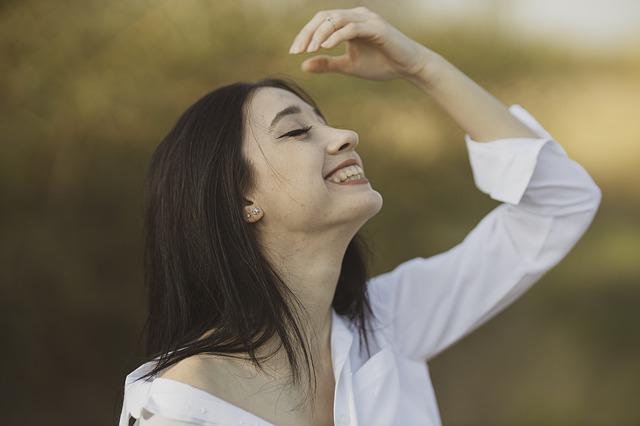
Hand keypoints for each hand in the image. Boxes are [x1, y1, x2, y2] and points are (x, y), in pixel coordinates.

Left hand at [288, 6, 439, 81]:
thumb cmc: (381, 64)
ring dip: (320, 34)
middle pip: (324, 17)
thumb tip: (303, 65)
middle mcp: (357, 15)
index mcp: (349, 21)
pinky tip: (325, 47)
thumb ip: (327, 64)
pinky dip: (336, 36)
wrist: (408, 67)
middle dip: (308, 33)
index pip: (321, 21)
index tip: (294, 52)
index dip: (305, 34)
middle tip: (296, 50)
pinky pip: (351, 28)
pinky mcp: (376, 27)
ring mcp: (367, 19)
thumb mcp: (348, 66)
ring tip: (310, 50)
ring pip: (336, 19)